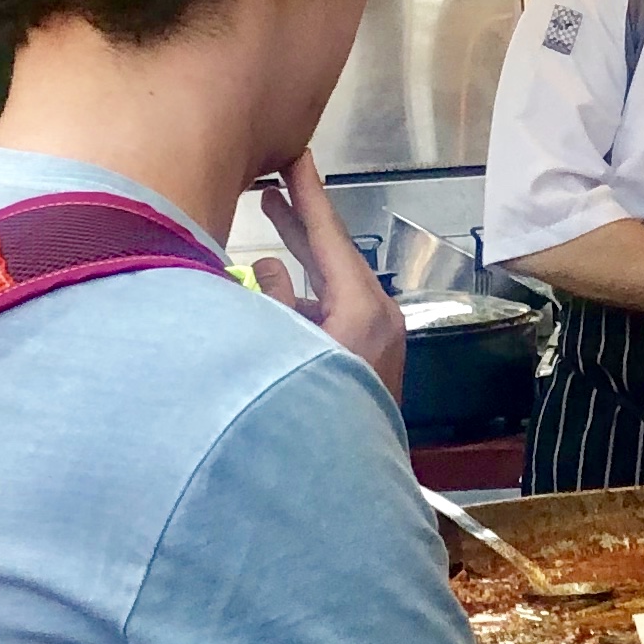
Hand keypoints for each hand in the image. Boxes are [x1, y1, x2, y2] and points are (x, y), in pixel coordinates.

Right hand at [259, 157, 403, 400]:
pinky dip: (304, 299)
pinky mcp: (369, 358)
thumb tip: (267, 265)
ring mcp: (376, 338)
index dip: (307, 194)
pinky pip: (333, 313)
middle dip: (300, 223)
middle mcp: (377, 315)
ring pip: (331, 285)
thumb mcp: (284, 348)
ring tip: (269, 232)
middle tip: (272, 188)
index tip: (296, 157)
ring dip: (299, 263)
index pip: (330, 236)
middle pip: (332, 256)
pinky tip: (274, 296)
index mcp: (363, 307)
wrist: (349, 486)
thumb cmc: (317, 414)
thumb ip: (272, 300)